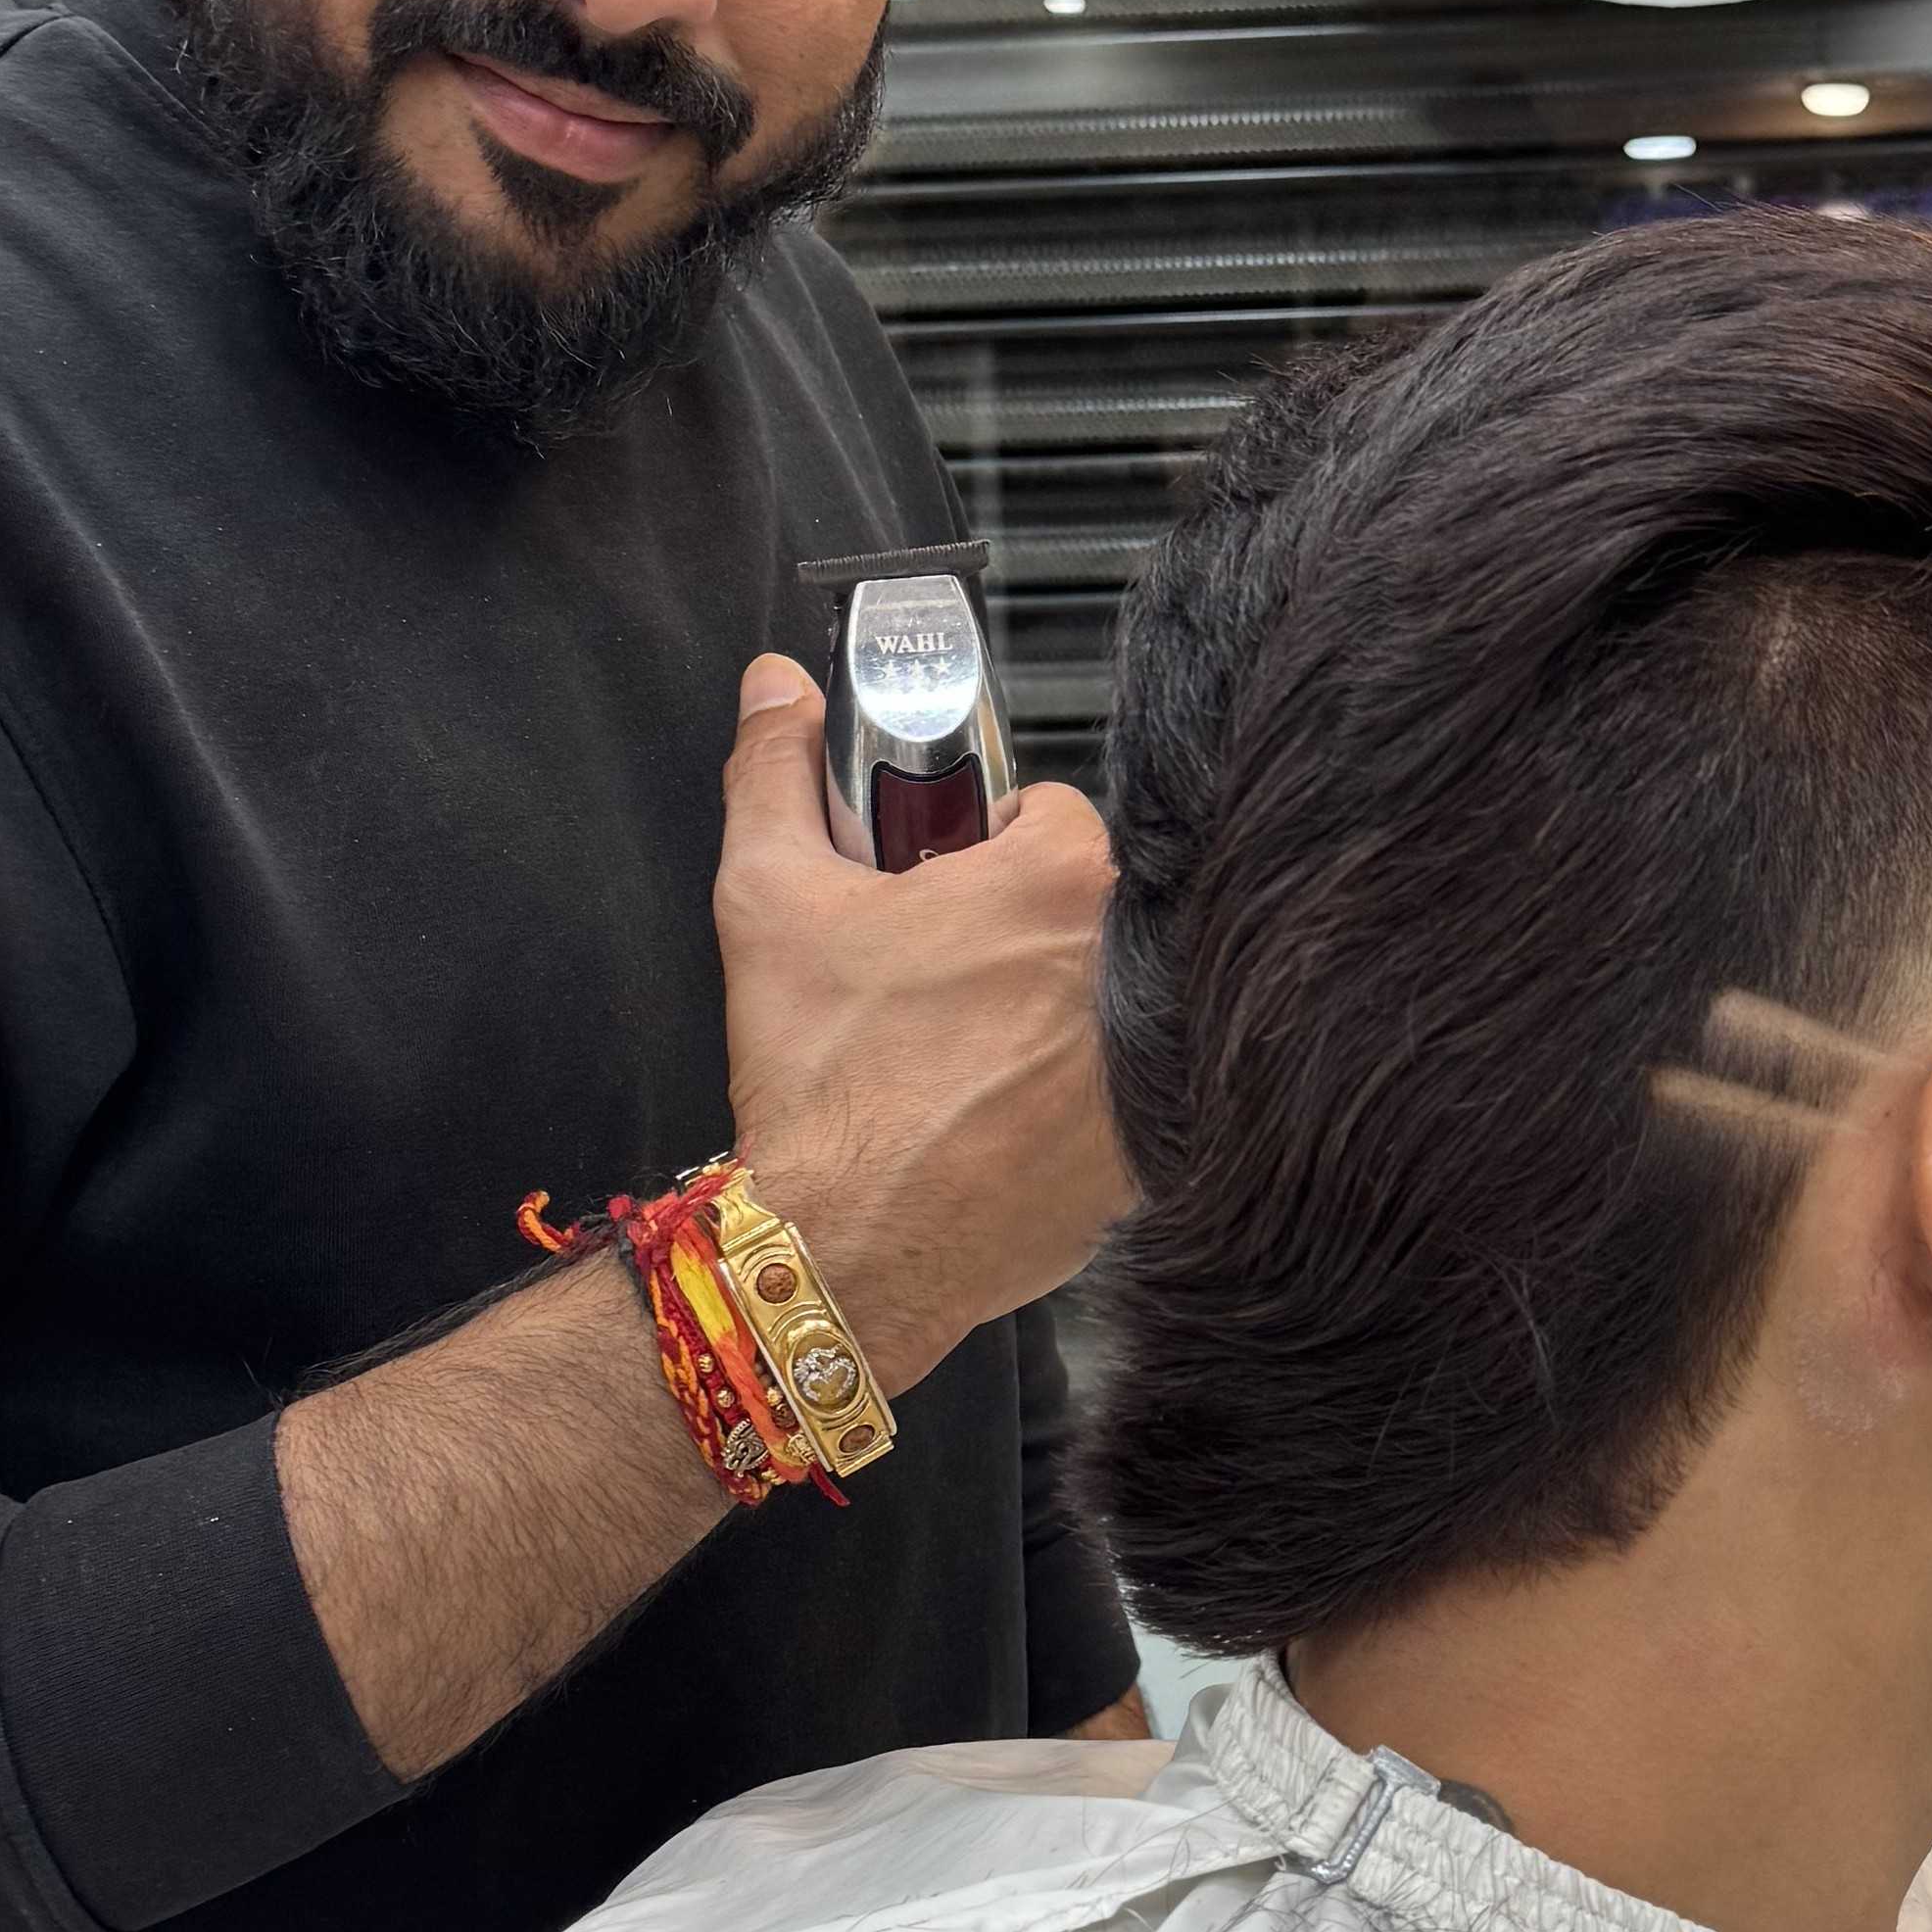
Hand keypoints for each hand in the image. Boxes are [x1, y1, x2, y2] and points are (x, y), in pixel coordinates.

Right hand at [713, 657, 1124, 1395]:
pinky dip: (1078, 1098)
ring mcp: (1160, 1061)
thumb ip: (774, 772)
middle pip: (1090, 906)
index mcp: (1061, 878)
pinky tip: (1007, 1118)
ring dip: (1058, 1009)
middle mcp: (1135, 961)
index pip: (1049, 815)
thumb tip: (777, 686)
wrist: (852, 1245)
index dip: (983, 846)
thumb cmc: (825, 1078)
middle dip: (1024, 927)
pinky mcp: (1158, 1147)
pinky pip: (1128, 1091)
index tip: (940, 889)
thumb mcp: (771, 898)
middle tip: (947, 975)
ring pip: (1114, 998)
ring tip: (971, 1051)